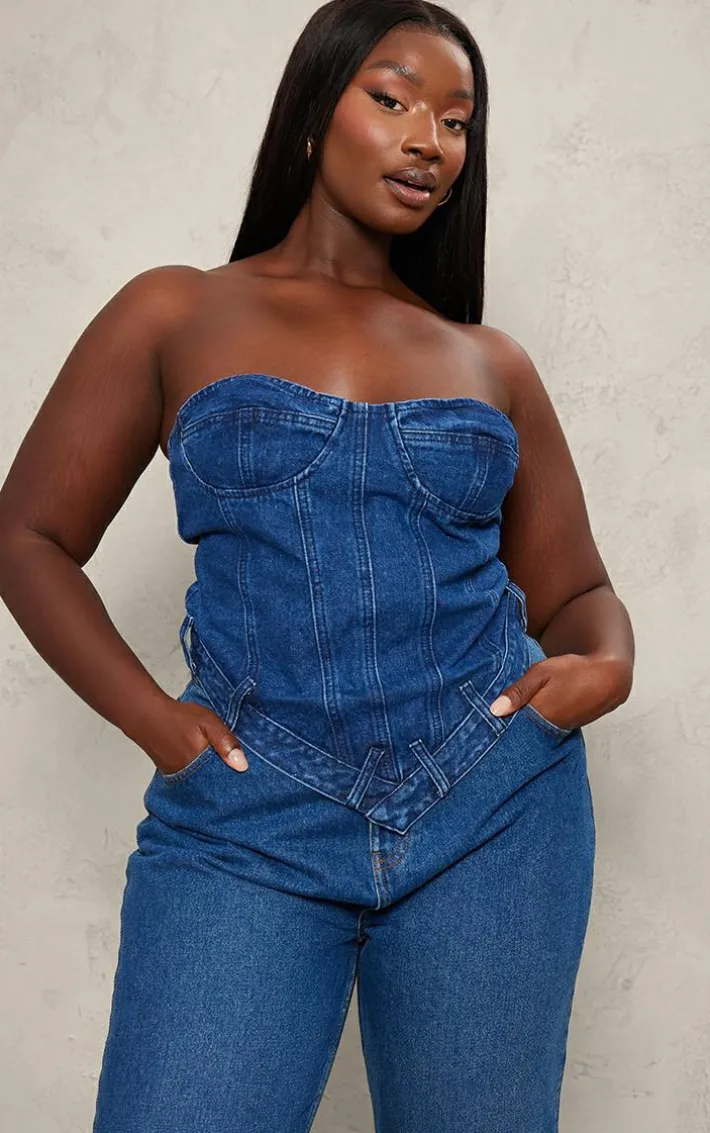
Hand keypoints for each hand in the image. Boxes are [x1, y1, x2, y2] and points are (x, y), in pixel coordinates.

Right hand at [138, 696, 248, 774]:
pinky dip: (198, 773)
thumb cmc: (178, 717)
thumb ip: (225, 742)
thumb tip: (242, 766)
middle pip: (212, 787)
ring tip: (221, 768)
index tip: (245, 779)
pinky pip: (189, 778)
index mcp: (200, 766)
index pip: (223, 783)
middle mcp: (188, 776)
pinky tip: (204, 764)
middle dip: (223, 782)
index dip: (234, 781)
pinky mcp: (170, 772)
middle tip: (235, 774)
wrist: (147, 715)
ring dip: (210, 778)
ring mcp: (178, 776)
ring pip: (200, 783)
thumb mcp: (208, 723)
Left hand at [489, 650, 632, 730]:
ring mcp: (560, 731)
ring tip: (510, 721)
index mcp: (540, 715)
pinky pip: (545, 732)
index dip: (496, 728)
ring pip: (533, 734)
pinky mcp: (567, 729)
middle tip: (491, 726)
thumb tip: (495, 711)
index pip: (510, 729)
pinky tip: (531, 719)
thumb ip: (518, 692)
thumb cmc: (573, 671)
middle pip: (520, 735)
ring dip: (522, 729)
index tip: (483, 727)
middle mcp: (549, 729)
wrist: (608, 678)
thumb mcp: (541, 673)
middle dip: (507, 731)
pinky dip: (536, 727)